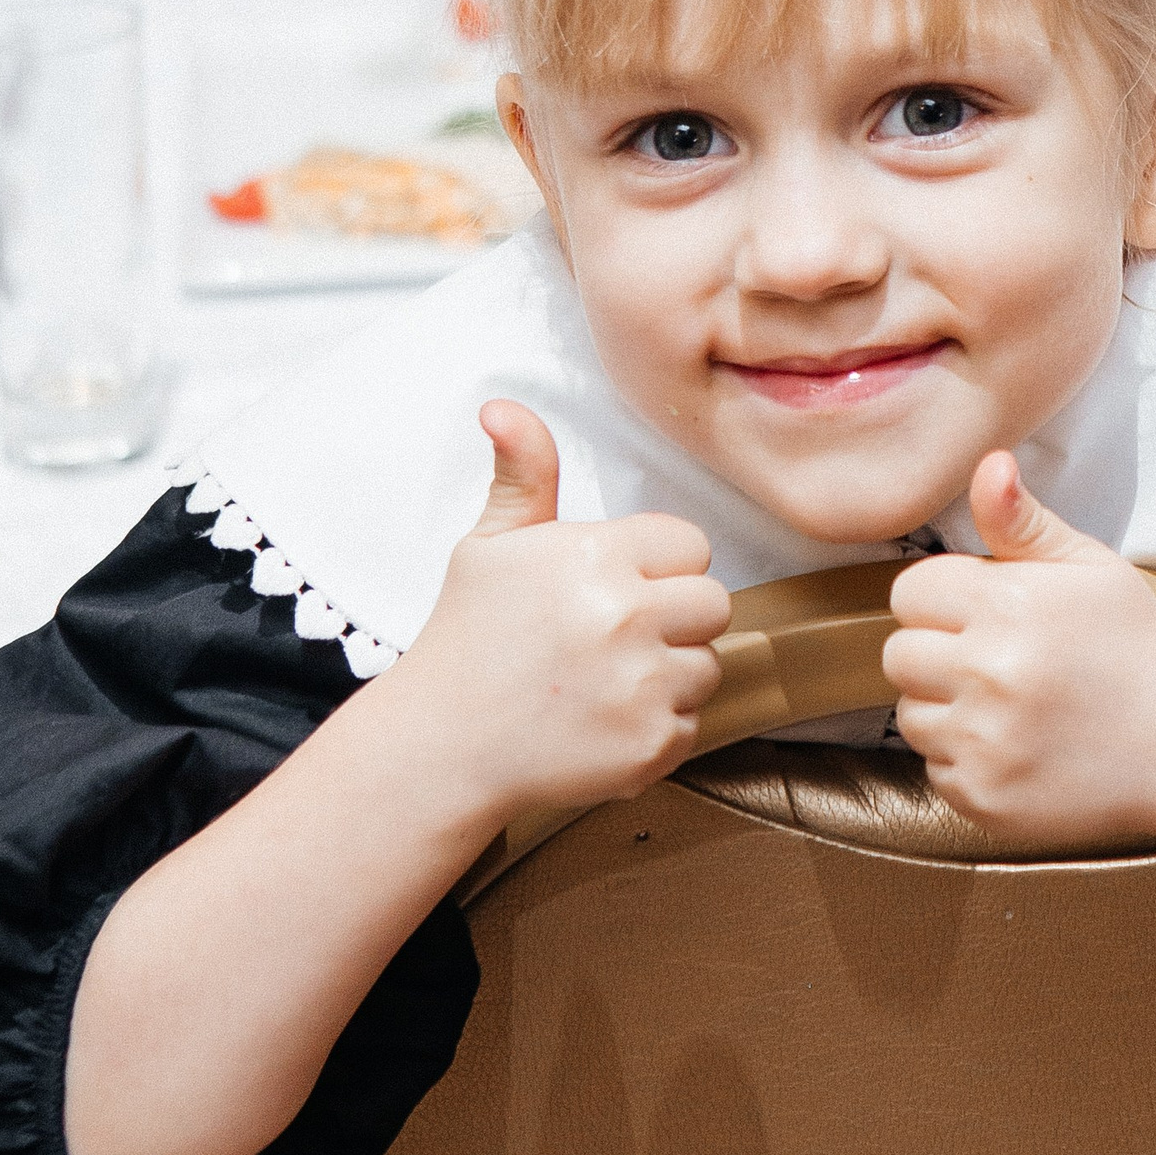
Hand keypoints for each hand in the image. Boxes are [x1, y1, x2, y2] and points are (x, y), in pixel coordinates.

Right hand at [386, 403, 730, 820]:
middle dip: (675, 618)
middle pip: (714, 603)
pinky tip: (604, 722)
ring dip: (669, 674)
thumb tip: (502, 407)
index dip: (659, 566)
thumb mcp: (489, 546)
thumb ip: (523, 473)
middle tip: (618, 638)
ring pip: (708, 665)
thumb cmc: (468, 641)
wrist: (441, 747)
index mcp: (596, 556)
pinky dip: (657, 727)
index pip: (689, 544)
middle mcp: (627, 616)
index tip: (618, 589)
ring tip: (606, 682)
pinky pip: (694, 723)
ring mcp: (644, 684)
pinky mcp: (653, 744)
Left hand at [882, 452, 1155, 844]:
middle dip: (939, 654)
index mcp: (1010, 605)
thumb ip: (1024, 522)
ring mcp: (984, 740)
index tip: (986, 614)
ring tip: (1014, 708)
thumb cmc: (1139, 647)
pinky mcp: (984, 796)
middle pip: (899, 654)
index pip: (910, 592)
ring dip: (948, 710)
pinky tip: (1021, 748)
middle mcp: (990, 672)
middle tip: (999, 663)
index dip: (945, 600)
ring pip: (911, 715)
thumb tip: (987, 465)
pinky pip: (935, 769)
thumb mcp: (1091, 569)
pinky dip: (967, 761)